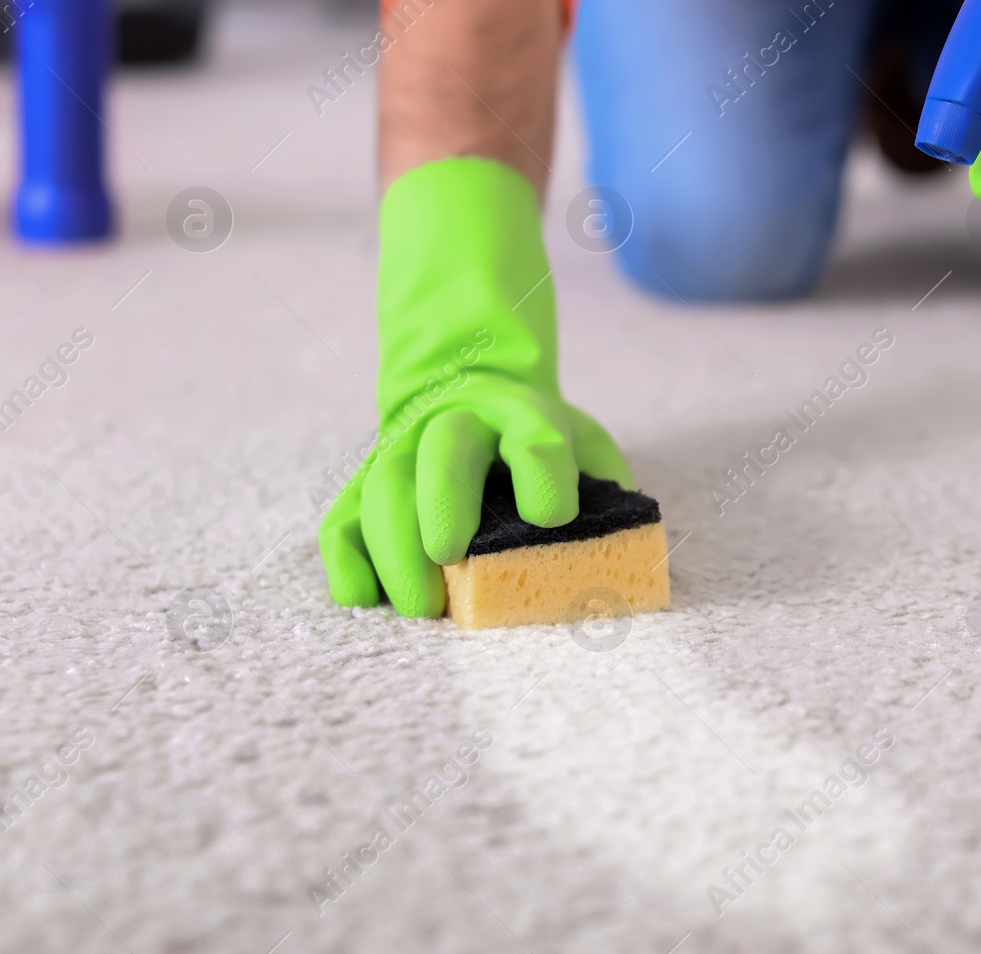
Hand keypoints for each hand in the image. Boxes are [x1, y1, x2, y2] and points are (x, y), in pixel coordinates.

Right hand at [318, 158, 630, 616]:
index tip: (552, 515)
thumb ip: (603, 484)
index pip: (534, 433)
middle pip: (443, 453)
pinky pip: (343, 517)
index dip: (541, 469)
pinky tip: (361, 596)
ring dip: (394, 547)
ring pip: (384, 488)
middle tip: (449, 557)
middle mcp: (456, 425)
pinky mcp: (367, 485)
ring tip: (421, 604)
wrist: (468, 391)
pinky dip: (346, 558)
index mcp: (523, 413)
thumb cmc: (536, 438)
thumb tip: (622, 542)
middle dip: (442, 502)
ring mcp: (403, 451)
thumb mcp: (583, 442)